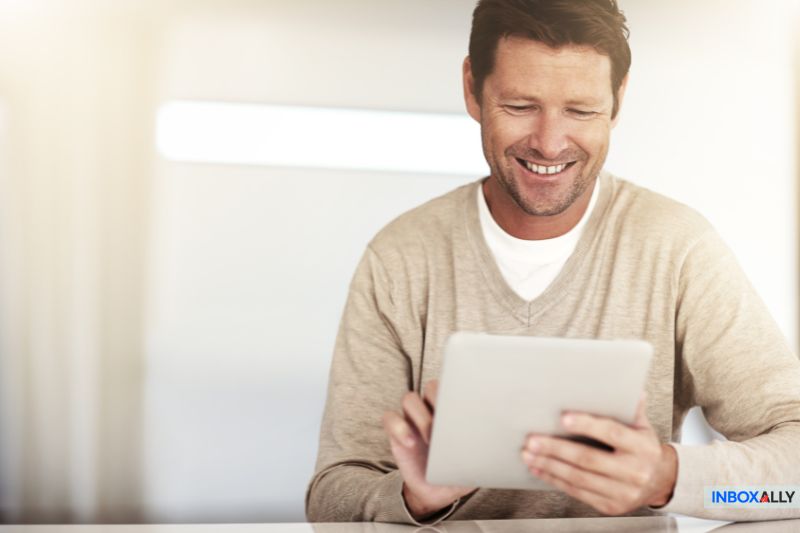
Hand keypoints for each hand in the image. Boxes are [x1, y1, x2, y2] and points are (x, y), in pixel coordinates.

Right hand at [382, 380, 475, 518]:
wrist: (438, 491)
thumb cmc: (460, 471)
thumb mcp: (477, 462)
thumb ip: (486, 450)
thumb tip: (503, 445)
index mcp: (454, 410)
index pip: (454, 386)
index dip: (457, 389)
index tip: (465, 405)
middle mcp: (432, 408)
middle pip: (431, 387)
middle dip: (439, 399)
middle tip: (448, 421)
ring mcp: (412, 418)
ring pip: (409, 399)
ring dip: (421, 415)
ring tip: (431, 439)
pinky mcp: (396, 431)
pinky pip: (390, 418)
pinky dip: (398, 427)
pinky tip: (410, 443)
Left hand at [521, 395, 677, 514]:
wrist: (661, 482)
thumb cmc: (643, 448)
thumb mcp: (643, 426)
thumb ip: (631, 407)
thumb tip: (626, 385)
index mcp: (642, 448)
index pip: (612, 433)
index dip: (587, 425)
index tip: (562, 418)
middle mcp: (634, 472)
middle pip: (589, 459)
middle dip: (556, 449)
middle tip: (533, 439)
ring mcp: (623, 492)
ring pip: (579, 478)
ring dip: (550, 465)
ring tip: (529, 454)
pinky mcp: (610, 506)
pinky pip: (577, 492)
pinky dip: (554, 480)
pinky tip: (539, 468)